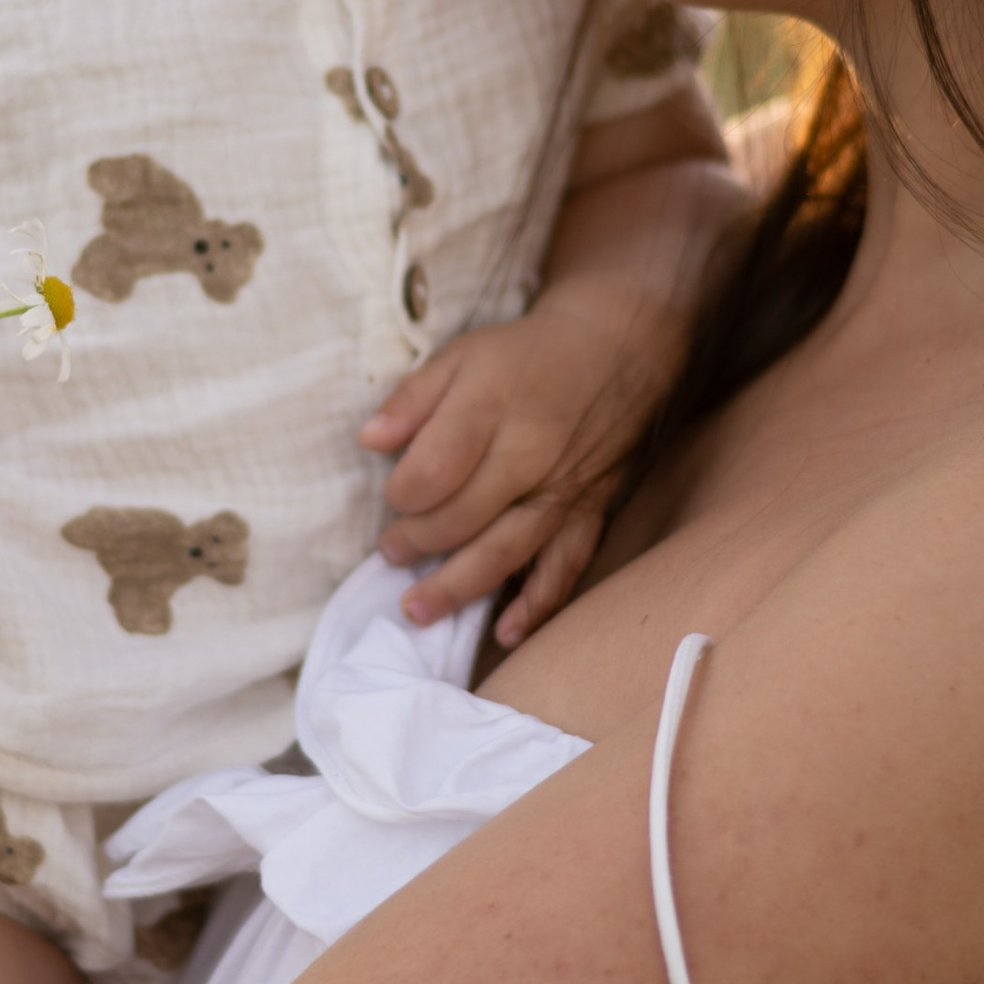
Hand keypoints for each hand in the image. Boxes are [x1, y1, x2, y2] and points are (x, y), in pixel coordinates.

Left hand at [361, 289, 659, 643]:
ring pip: (505, 552)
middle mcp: (528, 454)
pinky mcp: (587, 512)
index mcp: (491, 408)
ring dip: (458, 587)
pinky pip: (565, 566)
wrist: (613, 351)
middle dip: (417, 543)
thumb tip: (369, 440)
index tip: (392, 497)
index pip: (435, 470)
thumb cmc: (525, 357)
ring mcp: (561, 490)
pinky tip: (506, 632)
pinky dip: (537, 604)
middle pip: (463, 517)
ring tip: (417, 610)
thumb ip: (413, 397)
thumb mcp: (463, 354)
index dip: (402, 494)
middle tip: (391, 552)